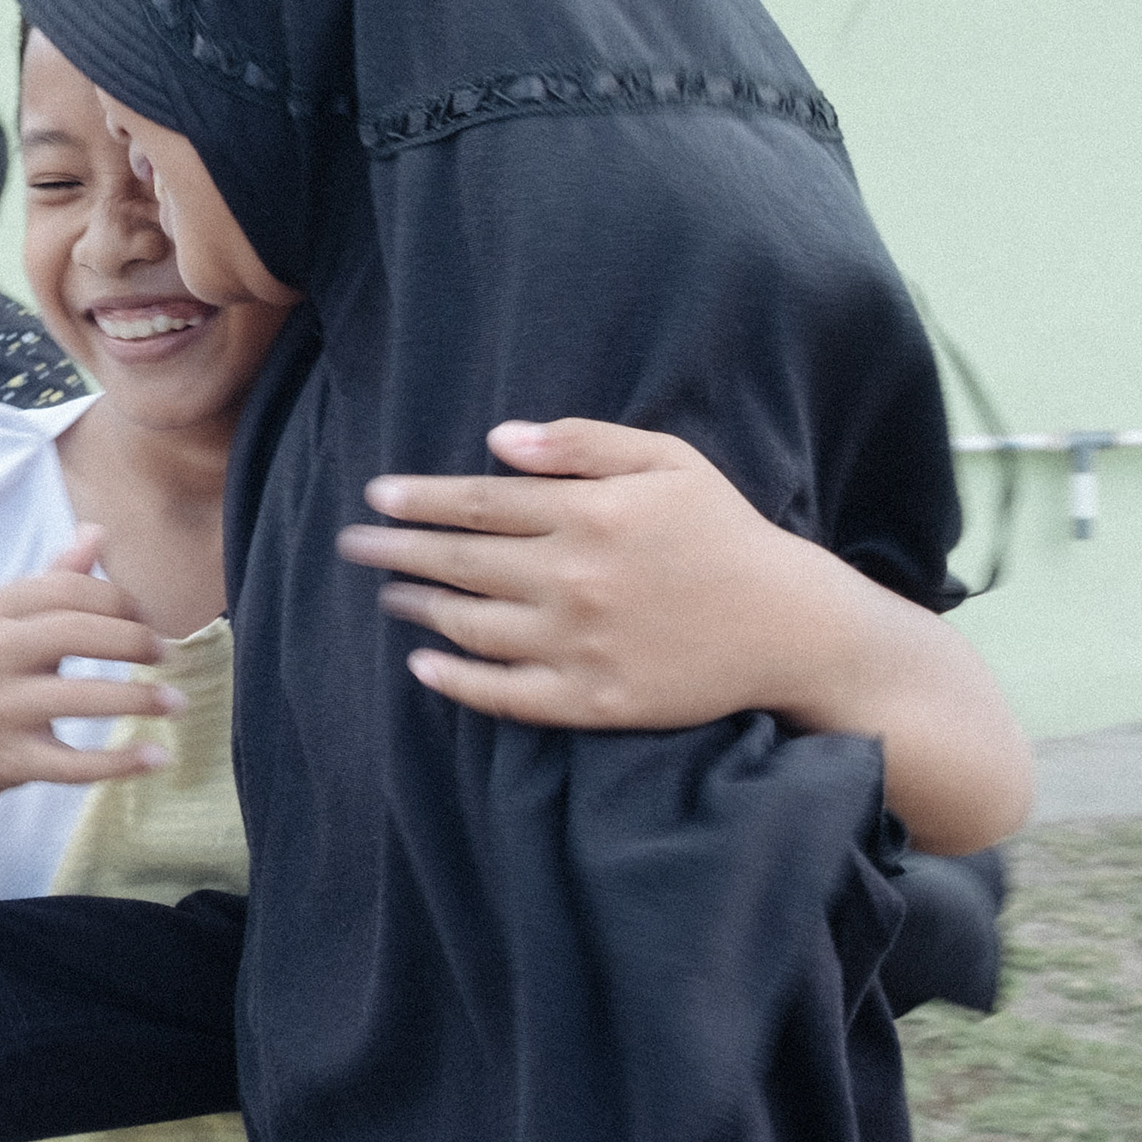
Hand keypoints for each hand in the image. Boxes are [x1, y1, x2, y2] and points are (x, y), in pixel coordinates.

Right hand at [0, 526, 179, 800]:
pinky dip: (120, 763)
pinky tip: (159, 756)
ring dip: (139, 700)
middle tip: (167, 654)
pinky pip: (73, 763)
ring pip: (79, 698)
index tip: (149, 619)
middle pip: (74, 634)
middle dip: (132, 640)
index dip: (120, 601)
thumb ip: (57, 577)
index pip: (69, 590)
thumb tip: (96, 530)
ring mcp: (0, 708)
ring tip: (179, 703)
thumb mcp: (13, 618)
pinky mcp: (12, 758)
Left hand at [336, 417, 866, 729]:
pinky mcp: (590, 700)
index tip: (375, 496)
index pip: (478, 502)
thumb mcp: (668, 462)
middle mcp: (574, 579)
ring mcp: (579, 644)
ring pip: (469, 626)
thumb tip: (496, 440)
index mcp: (590, 515)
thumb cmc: (724, 534)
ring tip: (390, 595)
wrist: (790, 627)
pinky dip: (453, 681)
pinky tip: (422, 665)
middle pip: (458, 561)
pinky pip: (502, 694)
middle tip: (352, 545)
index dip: (418, 498)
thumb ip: (582, 444)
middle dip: (394, 550)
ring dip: (417, 608)